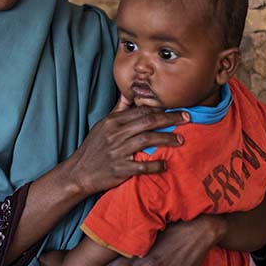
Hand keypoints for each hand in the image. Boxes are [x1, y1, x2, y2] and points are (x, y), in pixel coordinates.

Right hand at [68, 97, 188, 196]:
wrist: (79, 172)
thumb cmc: (93, 148)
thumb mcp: (102, 126)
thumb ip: (118, 111)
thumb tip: (128, 93)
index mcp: (113, 122)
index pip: (141, 110)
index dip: (161, 108)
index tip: (177, 108)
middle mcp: (116, 134)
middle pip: (148, 121)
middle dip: (170, 118)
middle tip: (187, 118)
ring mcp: (118, 151)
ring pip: (147, 139)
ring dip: (167, 138)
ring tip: (181, 140)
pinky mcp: (120, 169)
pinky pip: (142, 166)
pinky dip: (155, 165)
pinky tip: (165, 164)